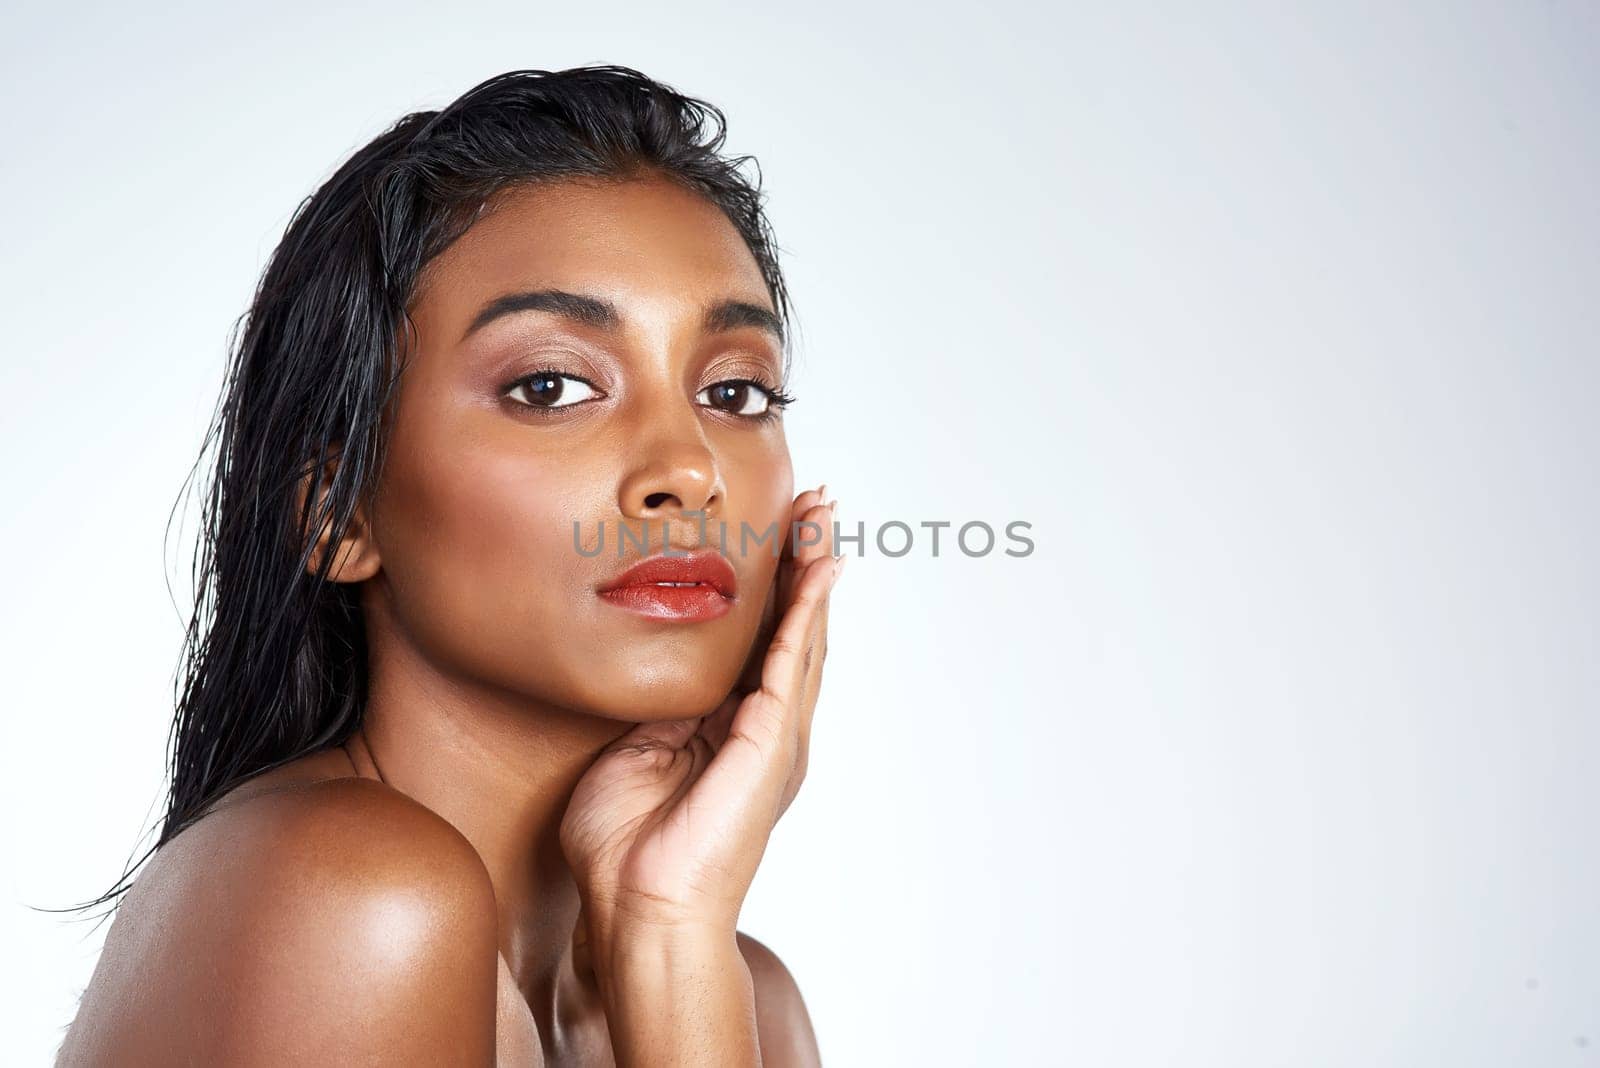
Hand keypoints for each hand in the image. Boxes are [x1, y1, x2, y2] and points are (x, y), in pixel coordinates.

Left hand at [559, 485, 843, 944]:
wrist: (641, 910)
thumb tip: (662, 678)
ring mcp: (777, 736)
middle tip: (815, 506)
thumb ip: (657, 714)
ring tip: (823, 518)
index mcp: (732, 733)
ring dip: (814, 572)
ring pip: (804, 635)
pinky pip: (794, 659)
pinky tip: (818, 567)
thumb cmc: (626, 849)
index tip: (775, 535)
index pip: (757, 643)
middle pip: (794, 629)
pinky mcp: (773, 740)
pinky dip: (808, 609)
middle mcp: (766, 730)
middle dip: (803, 565)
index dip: (770, 588)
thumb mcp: (633, 754)